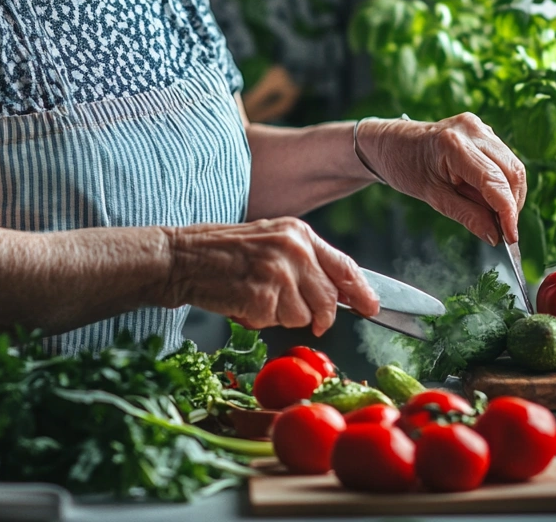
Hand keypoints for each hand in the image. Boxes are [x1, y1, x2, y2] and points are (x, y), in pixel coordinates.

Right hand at [159, 218, 379, 335]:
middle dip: (317, 315)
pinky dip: (260, 319)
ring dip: (281, 316)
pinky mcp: (263, 296)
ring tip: (254, 295)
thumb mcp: (270, 242)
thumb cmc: (223, 252)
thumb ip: (304, 261)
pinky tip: (242, 301)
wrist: (182, 256)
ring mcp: (279, 273)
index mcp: (298, 232)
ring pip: (303, 316)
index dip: (361, 290)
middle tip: (285, 307)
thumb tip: (340, 293)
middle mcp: (294, 249)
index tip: (373, 307)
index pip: (343, 265)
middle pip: (329, 299)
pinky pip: (276, 323)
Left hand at [357, 114, 525, 244]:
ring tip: (488, 211)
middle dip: (512, 204)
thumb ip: (466, 215)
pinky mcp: (483, 130)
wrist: (390, 142)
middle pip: (512, 172)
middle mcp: (471, 129)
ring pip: (513, 166)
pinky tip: (485, 195)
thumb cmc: (404, 166)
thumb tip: (495, 235)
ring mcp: (479, 126)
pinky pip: (504, 160)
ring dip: (509, 194)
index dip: (508, 212)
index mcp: (453, 144)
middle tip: (502, 230)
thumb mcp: (431, 196)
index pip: (494, 181)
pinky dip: (502, 183)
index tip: (511, 237)